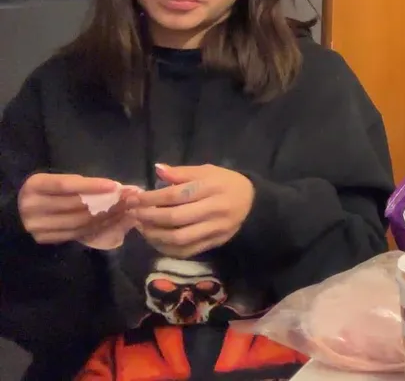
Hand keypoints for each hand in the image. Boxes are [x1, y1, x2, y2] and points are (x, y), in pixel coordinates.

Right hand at [17, 173, 132, 244]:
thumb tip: (114, 188)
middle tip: (130, 198)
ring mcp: (38, 226)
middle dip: (107, 202)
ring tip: (127, 208)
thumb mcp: (56, 181)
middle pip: (76, 206)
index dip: (91, 186)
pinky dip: (99, 226)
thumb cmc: (47, 191)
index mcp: (35, 186)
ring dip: (108, 215)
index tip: (115, 186)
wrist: (22, 212)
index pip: (66, 185)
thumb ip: (79, 183)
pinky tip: (114, 219)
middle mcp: (33, 207)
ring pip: (80, 222)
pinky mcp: (46, 239)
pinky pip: (78, 233)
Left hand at [133, 164, 254, 258]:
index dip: (151, 198)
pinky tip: (157, 240)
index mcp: (212, 187)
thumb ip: (182, 172)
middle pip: (175, 218)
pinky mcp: (215, 243)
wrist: (254, 204)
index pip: (176, 195)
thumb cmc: (227, 183)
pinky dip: (167, 249)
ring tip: (143, 228)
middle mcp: (215, 209)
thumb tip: (158, 170)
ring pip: (179, 238)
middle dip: (149, 217)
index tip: (134, 199)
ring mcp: (215, 229)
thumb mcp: (208, 171)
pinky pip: (187, 251)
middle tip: (134, 215)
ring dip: (155, 235)